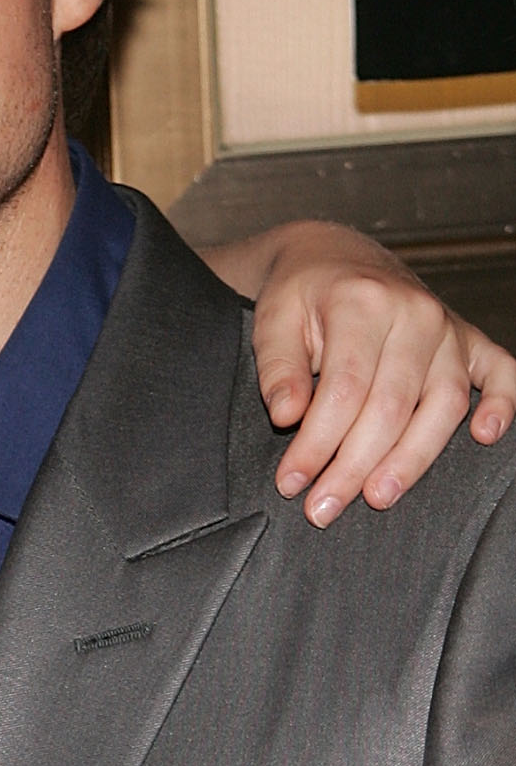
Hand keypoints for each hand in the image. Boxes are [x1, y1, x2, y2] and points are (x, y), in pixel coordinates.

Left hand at [244, 224, 515, 523]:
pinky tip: (485, 437)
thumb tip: (287, 416)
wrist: (336, 257)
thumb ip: (277, 368)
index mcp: (364, 302)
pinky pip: (501, 372)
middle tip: (324, 508)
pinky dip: (502, 404)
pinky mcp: (470, 340)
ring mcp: (449, 328)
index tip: (291, 482)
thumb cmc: (303, 292)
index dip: (316, 443)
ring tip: (379, 497)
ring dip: (412, 458)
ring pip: (444, 404)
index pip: (344, 390)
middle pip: (392, 406)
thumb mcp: (273, 320)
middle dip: (354, 466)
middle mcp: (416, 314)